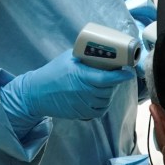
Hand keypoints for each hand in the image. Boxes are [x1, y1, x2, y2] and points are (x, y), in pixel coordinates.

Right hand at [2, 50, 133, 130]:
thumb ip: (86, 57)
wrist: (36, 94)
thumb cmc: (52, 73)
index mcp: (81, 76)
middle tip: (113, 74)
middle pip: (109, 89)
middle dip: (114, 82)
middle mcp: (83, 91)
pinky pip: (99, 111)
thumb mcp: (68, 58)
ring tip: (104, 85)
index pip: (106, 78)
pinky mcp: (80, 113)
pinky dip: (102, 104)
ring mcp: (82, 104)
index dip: (120, 76)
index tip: (129, 72)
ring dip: (109, 93)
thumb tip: (105, 51)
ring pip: (106, 100)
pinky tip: (98, 96)